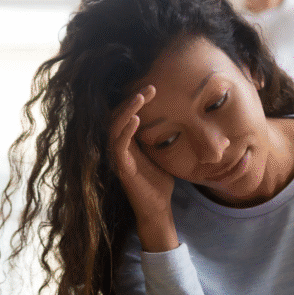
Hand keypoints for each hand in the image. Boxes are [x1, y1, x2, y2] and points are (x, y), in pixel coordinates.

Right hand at [109, 85, 177, 250]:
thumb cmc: (159, 182)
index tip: (153, 87)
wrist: (157, 208)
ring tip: (140, 97)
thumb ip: (162, 137)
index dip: (136, 100)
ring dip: (127, 110)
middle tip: (150, 86)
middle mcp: (120, 147)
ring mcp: (119, 157)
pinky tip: (136, 119)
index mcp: (128, 142)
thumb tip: (178, 117)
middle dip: (132, 99)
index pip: (126, 115)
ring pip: (115, 127)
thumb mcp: (163, 153)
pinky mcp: (121, 167)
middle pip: (118, 116)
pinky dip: (125, 130)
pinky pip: (118, 145)